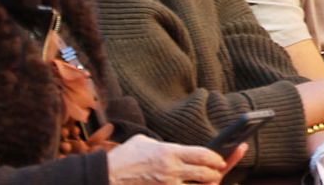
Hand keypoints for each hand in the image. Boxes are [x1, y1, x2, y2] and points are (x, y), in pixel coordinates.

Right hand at [106, 135, 229, 184]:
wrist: (103, 177)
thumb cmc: (122, 158)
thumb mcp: (144, 142)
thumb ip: (163, 145)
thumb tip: (175, 149)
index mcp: (169, 152)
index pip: (203, 155)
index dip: (216, 158)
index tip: (220, 160)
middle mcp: (171, 170)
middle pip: (205, 174)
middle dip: (216, 173)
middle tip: (217, 172)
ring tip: (209, 182)